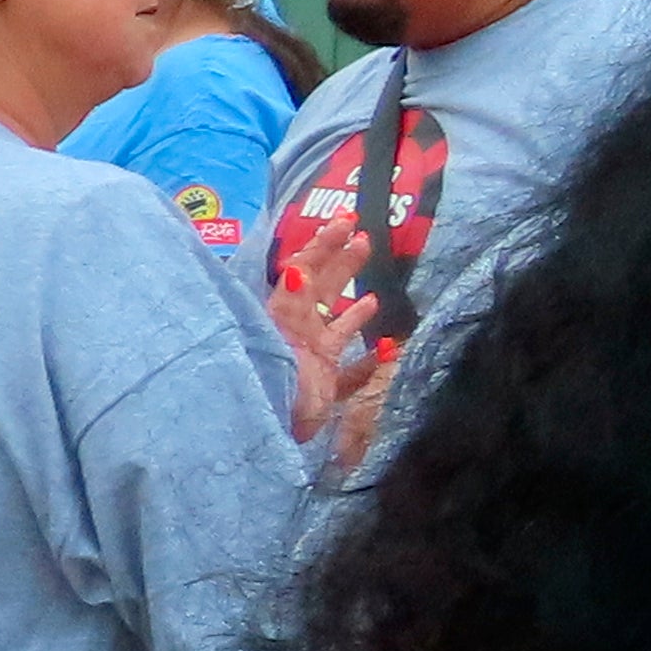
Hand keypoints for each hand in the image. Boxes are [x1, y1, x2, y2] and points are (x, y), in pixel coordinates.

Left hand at [269, 236, 385, 462]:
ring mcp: (313, 361)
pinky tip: (386, 349)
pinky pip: (352, 373)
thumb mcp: (273, 337)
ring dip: (355, 309)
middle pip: (323, 293)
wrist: (263, 428)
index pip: (303, 272)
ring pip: (339, 328)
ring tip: (373, 291)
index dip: (323, 247)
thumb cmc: (266, 379)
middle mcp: (298, 334)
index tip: (345, 223)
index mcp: (283, 316)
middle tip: (365, 238)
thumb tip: (295, 269)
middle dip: (342, 265)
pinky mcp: (326, 389)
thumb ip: (286, 305)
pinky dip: (369, 362)